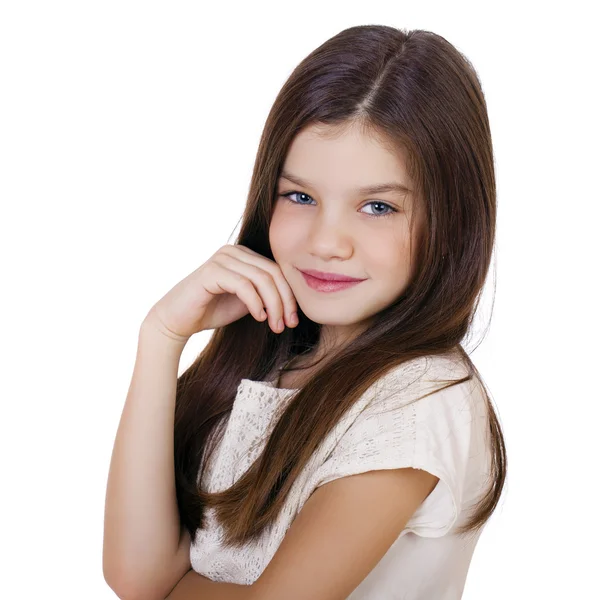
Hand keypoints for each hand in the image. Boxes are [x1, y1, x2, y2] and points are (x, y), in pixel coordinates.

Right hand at [144, 244, 298, 343]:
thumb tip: (293, 302)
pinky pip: (244, 285)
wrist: (178, 320)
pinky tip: (259, 318)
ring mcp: (222, 258)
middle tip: (288, 324)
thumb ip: (266, 295)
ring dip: (273, 305)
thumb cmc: (212, 310)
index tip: (294, 320)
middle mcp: (234, 251)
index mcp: (244, 254)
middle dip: (285, 301)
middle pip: (273, 273)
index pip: (277, 270)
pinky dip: (255, 303)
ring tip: (275, 326)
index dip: (290, 295)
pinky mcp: (212, 271)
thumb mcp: (247, 301)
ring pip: (261, 279)